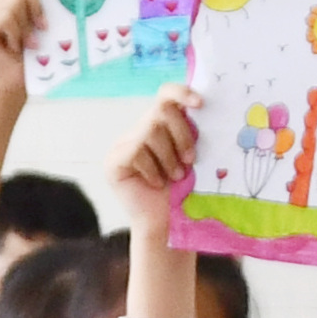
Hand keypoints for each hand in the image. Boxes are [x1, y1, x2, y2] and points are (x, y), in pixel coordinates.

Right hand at [111, 89, 202, 213]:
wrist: (164, 224)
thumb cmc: (180, 191)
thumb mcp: (189, 156)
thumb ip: (189, 132)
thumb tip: (203, 108)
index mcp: (158, 127)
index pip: (165, 95)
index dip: (181, 93)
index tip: (200, 103)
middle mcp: (137, 131)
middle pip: (160, 111)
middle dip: (181, 134)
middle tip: (190, 160)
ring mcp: (121, 146)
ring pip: (150, 130)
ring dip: (169, 156)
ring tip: (175, 176)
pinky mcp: (113, 162)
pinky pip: (136, 151)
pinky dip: (152, 169)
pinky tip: (156, 183)